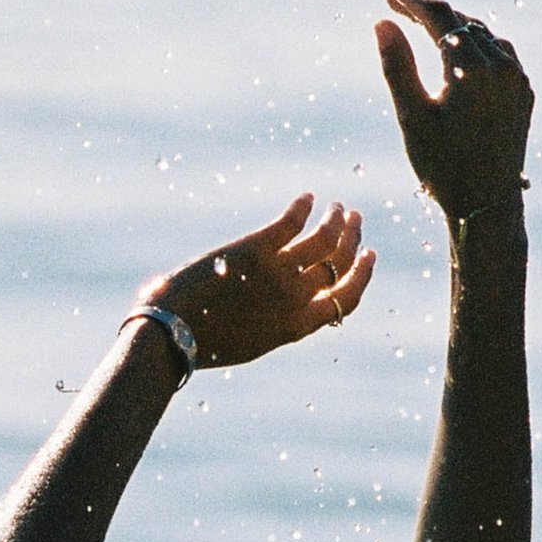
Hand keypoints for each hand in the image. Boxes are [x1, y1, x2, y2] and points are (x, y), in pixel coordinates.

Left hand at [143, 197, 374, 369]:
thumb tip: (287, 303)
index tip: (369, 254)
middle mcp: (296, 298)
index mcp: (297, 326)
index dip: (363, 274)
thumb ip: (276, 321)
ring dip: (336, 220)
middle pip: (338, 263)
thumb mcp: (252, 341)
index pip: (346, 298)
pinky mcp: (255, 249)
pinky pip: (290, 222)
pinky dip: (303, 207)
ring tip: (337, 207)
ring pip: (323, 239)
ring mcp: (278, 272)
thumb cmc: (204, 342)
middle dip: (351, 239)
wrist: (173, 333)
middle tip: (354, 220)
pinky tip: (307, 198)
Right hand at [375, 0, 533, 224]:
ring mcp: (516, 79)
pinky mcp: (523, 93)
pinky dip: (472, 42)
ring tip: (417, 20)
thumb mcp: (412, 117)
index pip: (439, 16)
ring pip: (480, 34)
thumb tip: (382, 22)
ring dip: (449, 23)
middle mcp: (501, 67)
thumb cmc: (444, 168)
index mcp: (472, 70)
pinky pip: (497, 53)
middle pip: (460, 20)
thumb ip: (397, 66)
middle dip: (426, 8)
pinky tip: (453, 46)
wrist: (488, 208)